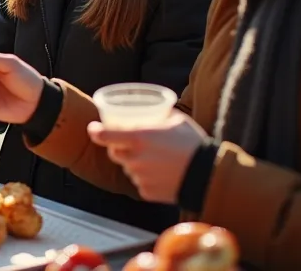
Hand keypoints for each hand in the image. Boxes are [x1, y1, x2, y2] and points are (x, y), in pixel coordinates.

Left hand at [87, 109, 207, 203]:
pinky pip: (139, 183)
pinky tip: (161, 174)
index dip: (96, 131)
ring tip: (156, 160)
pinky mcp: (146, 192)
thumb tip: (153, 109)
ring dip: (135, 163)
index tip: (93, 129)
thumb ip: (158, 116)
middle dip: (118, 147)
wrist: (208, 174)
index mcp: (139, 137)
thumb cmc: (193, 143)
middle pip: (114, 153)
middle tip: (130, 144)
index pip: (106, 135)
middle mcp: (135, 158)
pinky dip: (146, 178)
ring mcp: (139, 177)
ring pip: (128, 168)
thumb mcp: (176, 120)